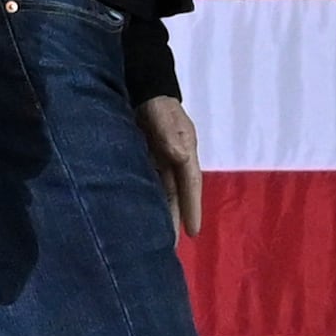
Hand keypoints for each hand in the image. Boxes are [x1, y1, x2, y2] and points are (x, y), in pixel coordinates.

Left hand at [139, 96, 203, 239]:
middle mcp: (175, 160)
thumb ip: (169, 135)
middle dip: (175, 219)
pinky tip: (141, 215)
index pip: (190, 184)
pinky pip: (148, 184)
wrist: (143, 88)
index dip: (192, 208)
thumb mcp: (163, 116)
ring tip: (156, 239)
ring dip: (161, 213)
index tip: (193, 232)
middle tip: (171, 247)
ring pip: (163, 192)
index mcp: (185, 151)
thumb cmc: (156, 103)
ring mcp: (160, 160)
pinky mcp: (145, 159)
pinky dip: (147, 200)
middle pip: (176, 194)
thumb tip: (179, 157)